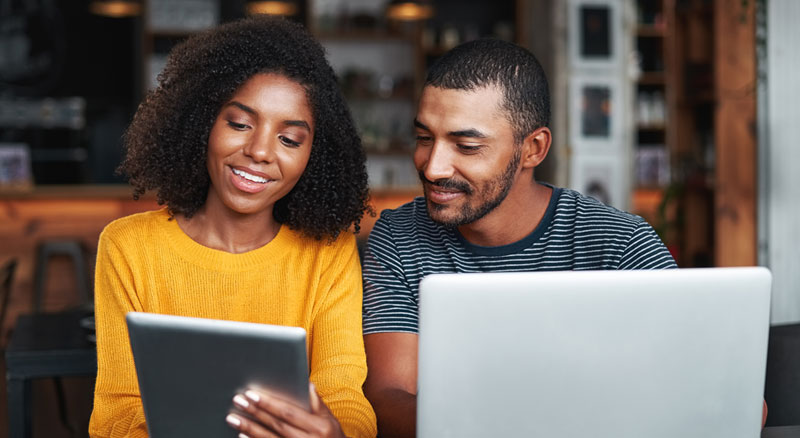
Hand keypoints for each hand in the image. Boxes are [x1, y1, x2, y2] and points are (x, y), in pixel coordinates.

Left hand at [226, 383, 345, 437]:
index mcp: (318, 427)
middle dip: (255, 412)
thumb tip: (307, 384)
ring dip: (249, 428)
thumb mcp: (330, 420)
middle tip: (238, 401)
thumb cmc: (332, 437)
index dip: (269, 403)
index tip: (252, 394)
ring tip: (232, 417)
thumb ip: (317, 403)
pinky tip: (242, 435)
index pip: (288, 413)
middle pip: (276, 425)